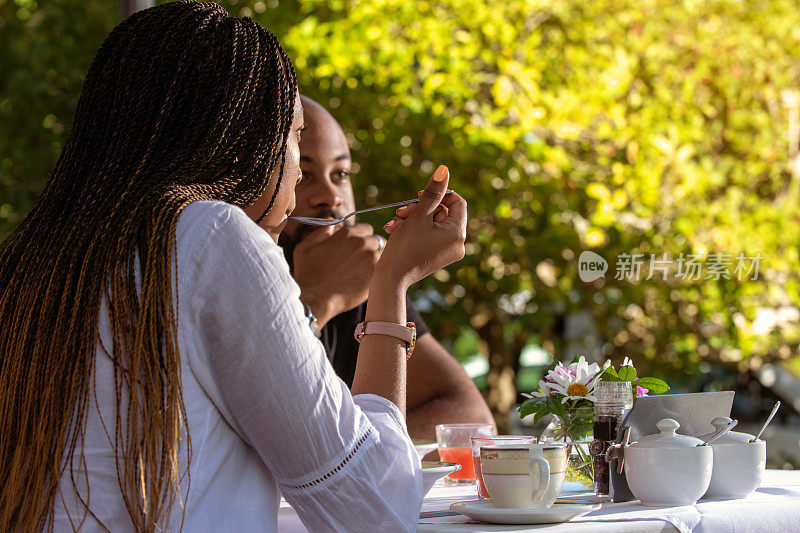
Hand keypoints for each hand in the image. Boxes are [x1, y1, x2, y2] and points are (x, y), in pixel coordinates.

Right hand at [292, 223, 384, 325]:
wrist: (316, 298)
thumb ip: (321, 231)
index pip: (366, 228)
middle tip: (361, 260)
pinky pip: (384, 269)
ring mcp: (371, 259)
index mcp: (347, 233)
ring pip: (383, 254)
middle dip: (370, 247)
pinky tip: (367, 279)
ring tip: (365, 270)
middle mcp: (362, 243)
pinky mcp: (376, 275)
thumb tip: (332, 221)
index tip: (357, 246)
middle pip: (376, 240)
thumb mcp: (305, 246)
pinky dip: (378, 272)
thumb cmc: (307, 273)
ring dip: (376, 259)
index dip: (361, 237)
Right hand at [375, 165, 465, 287]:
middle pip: (442, 212)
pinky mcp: (436, 256)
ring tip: (394, 223)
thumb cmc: (405, 247)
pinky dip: (413, 229)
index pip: (456, 202)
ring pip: (431, 223)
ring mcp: (447, 251)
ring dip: (412, 218)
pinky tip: (395, 230)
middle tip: (400, 211)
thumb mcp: (419, 215)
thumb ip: (433, 191)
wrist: (390, 279)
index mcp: (458, 233)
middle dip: (419, 209)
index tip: (419, 195)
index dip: (439, 194)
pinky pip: (428, 235)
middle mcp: (457, 244)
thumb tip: (445, 169)